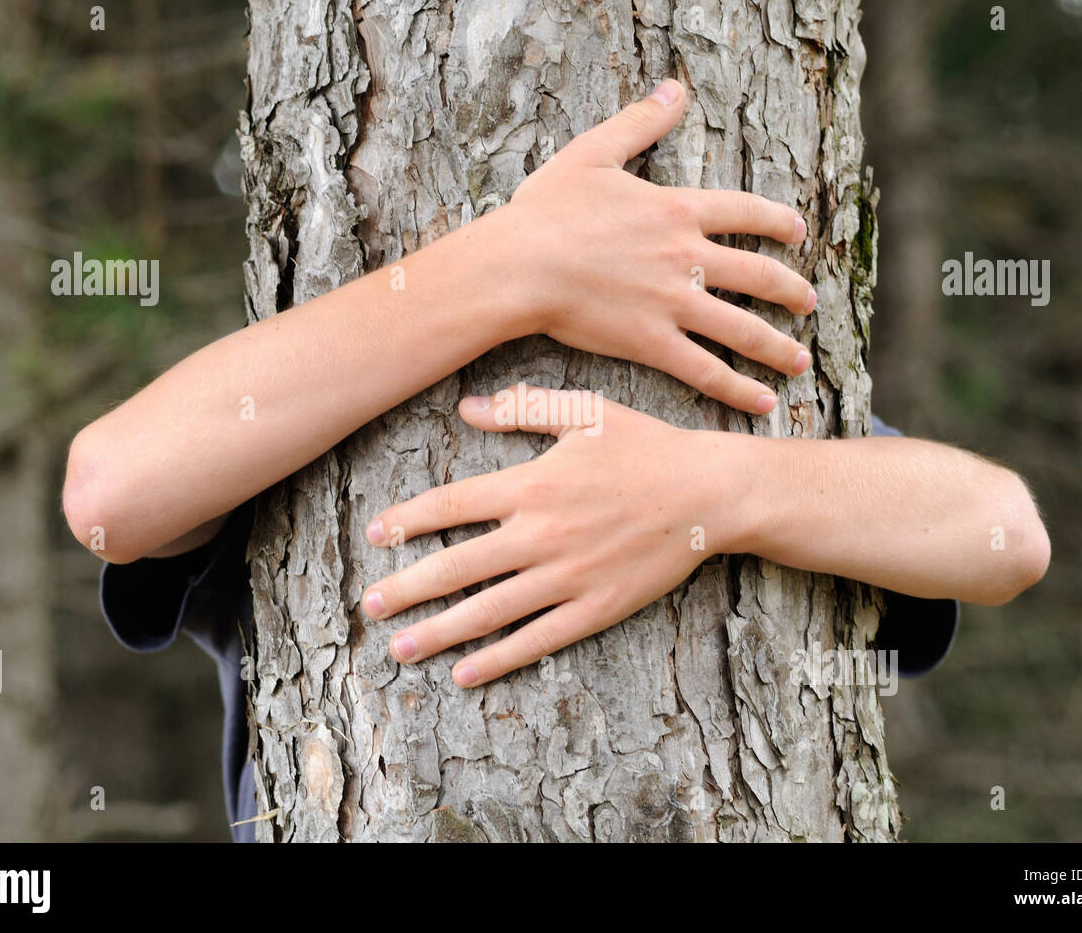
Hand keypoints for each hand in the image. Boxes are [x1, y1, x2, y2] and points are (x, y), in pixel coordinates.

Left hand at [360, 385, 743, 686]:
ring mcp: (567, 576)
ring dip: (439, 632)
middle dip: (407, 588)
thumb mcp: (586, 412)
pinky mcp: (595, 608)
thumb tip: (467, 408)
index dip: (408, 521)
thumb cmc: (648, 447)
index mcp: (532, 484)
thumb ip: (524, 408)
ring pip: (488, 611)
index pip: (451, 505)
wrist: (711, 493)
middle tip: (370, 605)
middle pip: (457, 567)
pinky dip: (497, 660)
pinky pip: (536, 639)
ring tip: (400, 647)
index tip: (376, 535)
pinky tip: (465, 673)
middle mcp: (540, 534)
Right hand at [497, 79, 815, 413]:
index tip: (798, 233)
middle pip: (758, 275)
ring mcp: (674, 303)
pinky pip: (707, 371)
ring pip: (743, 329)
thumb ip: (640, 122)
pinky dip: (739, 390)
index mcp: (677, 210)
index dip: (777, 222)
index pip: (745, 213)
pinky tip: (765, 403)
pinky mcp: (653, 343)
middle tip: (807, 301)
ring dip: (778, 346)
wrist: (520, 264)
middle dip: (790, 289)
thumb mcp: (593, 152)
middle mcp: (687, 257)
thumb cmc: (547, 211)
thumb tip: (674, 88)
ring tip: (800, 359)